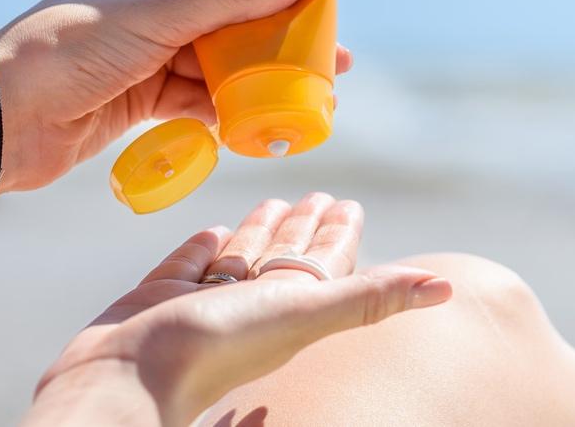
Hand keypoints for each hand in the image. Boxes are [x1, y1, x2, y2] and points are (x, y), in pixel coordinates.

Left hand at [0, 0, 353, 191]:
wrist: (6, 120)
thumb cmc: (70, 48)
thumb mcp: (162, 18)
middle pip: (229, 7)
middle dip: (274, 30)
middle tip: (329, 47)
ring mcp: (149, 42)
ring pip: (218, 53)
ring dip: (256, 72)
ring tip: (310, 87)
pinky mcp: (145, 88)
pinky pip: (199, 90)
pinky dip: (226, 103)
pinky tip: (262, 116)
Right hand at [22, 193, 453, 425]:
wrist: (125, 380)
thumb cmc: (219, 349)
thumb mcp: (305, 315)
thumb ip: (371, 297)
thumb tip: (449, 287)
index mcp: (291, 309)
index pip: (325, 263)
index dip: (340, 235)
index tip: (351, 205)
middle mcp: (251, 308)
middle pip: (286, 259)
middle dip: (303, 228)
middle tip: (319, 194)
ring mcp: (204, 305)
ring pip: (241, 260)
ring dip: (259, 233)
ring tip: (272, 203)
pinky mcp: (160, 300)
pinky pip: (191, 265)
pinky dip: (204, 247)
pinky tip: (213, 230)